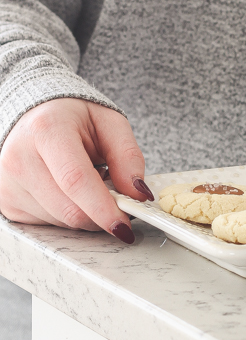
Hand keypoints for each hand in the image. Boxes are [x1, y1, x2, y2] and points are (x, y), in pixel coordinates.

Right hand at [0, 99, 151, 240]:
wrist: (32, 113)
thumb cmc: (72, 117)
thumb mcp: (109, 123)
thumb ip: (128, 157)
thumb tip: (139, 194)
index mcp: (47, 130)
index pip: (75, 180)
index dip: (103, 208)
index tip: (124, 225)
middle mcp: (19, 157)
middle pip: (68, 208)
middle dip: (101, 215)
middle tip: (116, 200)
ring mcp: (8, 183)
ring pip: (60, 221)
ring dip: (85, 213)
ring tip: (86, 184)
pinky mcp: (5, 201)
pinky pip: (47, 223)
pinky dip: (67, 214)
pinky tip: (66, 191)